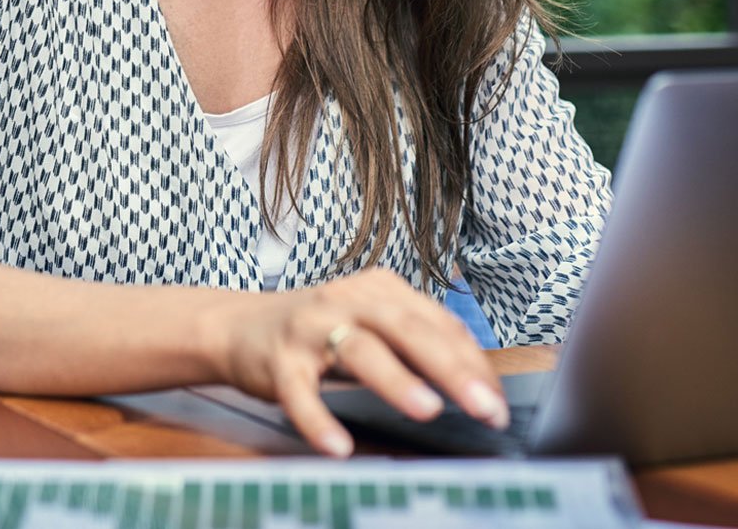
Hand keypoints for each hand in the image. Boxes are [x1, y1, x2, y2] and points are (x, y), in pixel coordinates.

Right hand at [209, 267, 506, 457]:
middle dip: (451, 370)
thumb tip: (480, 382)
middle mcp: (347, 299)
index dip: (473, 364)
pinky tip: (337, 447)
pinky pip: (300, 392)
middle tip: (486, 407)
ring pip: (359, 351)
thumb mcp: (371, 324)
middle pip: (407, 330)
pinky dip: (318, 420)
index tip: (499, 403)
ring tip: (427, 409)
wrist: (237, 326)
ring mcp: (311, 328)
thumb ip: (416, 343)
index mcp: (379, 289)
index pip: (438, 325)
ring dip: (395, 380)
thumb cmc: (318, 330)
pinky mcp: (278, 361)